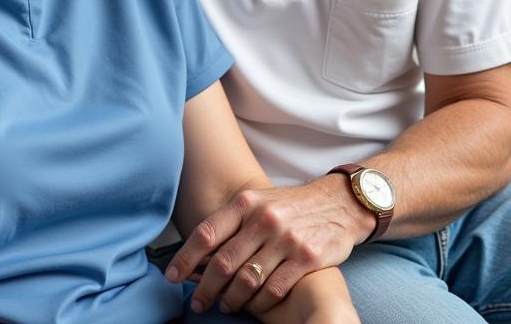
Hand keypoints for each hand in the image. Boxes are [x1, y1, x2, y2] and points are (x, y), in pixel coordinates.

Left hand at [167, 176, 372, 314]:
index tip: (172, 276)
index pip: (206, 233)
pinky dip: (259, 303)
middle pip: (223, 261)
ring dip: (231, 298)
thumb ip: (232, 224)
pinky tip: (254, 307)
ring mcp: (285, 239)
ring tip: (224, 306)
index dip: (185, 257)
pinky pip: (274, 289)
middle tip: (197, 302)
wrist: (338, 203)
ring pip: (247, 279)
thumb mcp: (258, 202)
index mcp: (245, 202)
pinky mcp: (306, 258)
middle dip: (205, 287)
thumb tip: (198, 252)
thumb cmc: (289, 206)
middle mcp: (263, 219)